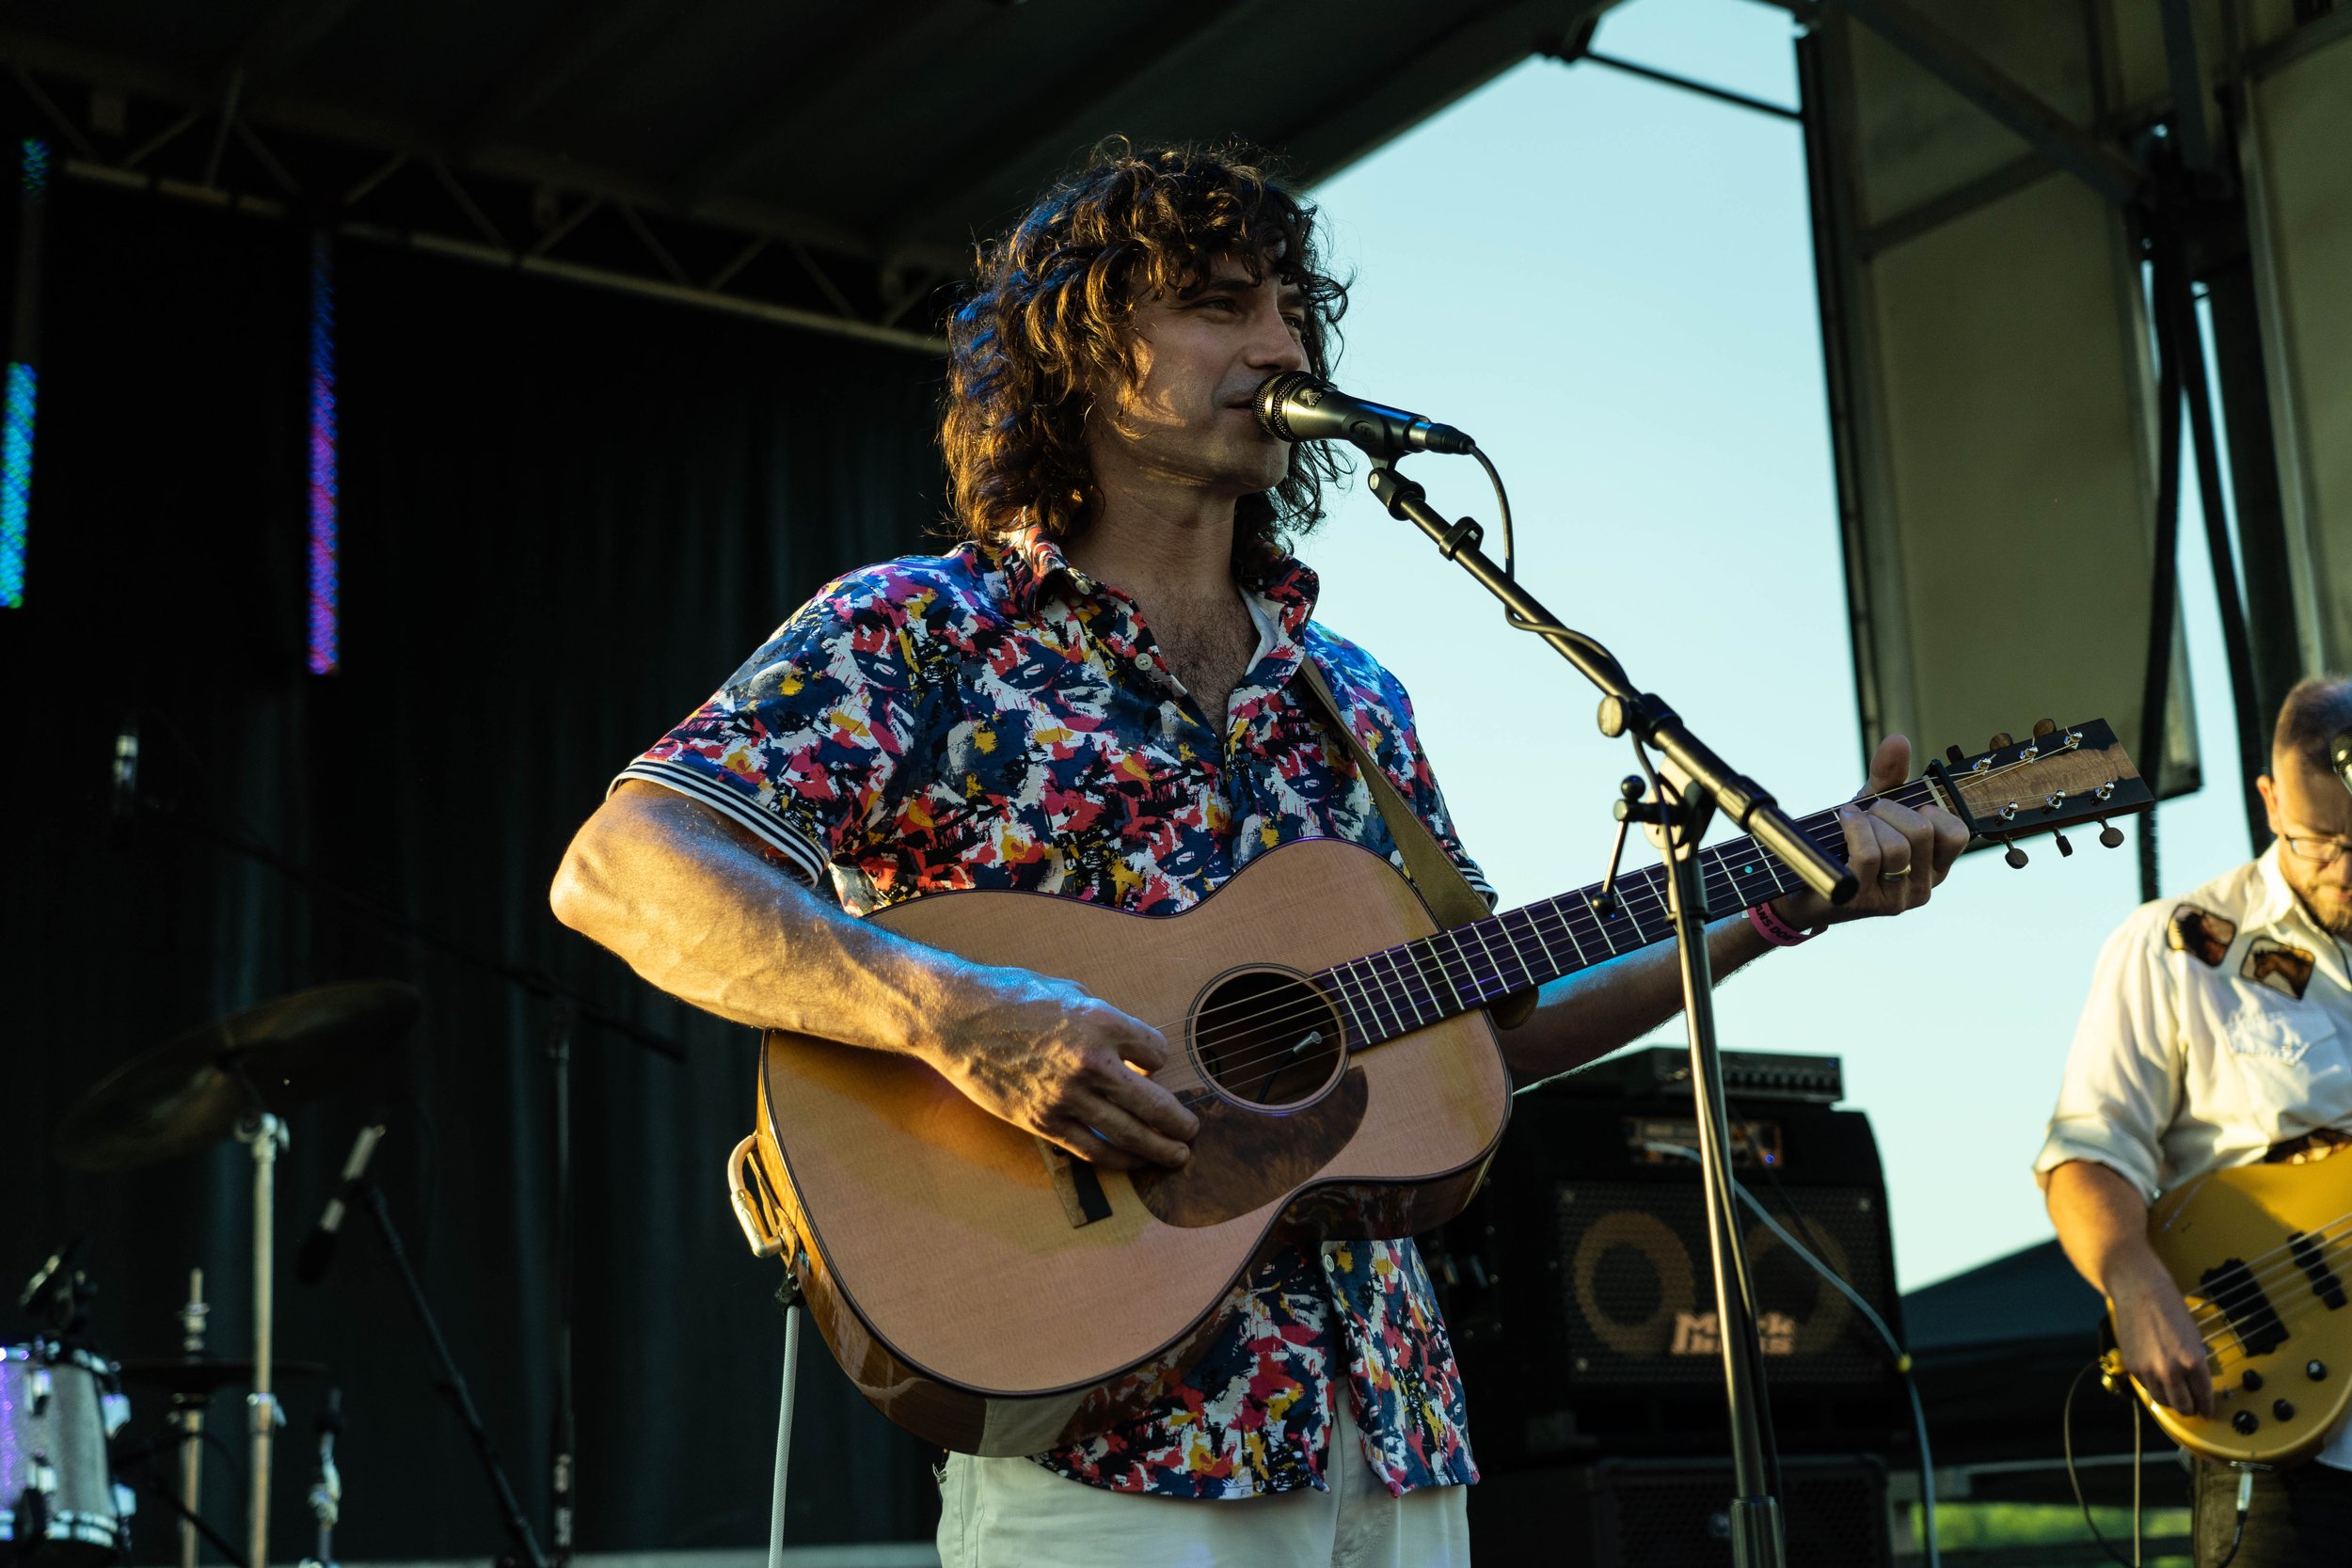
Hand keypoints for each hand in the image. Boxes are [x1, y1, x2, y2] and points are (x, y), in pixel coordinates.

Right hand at [923, 966, 1198, 1170]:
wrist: (959, 1020)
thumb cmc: (1012, 997)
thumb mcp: (1070, 992)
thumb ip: (1104, 1021)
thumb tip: (1129, 1048)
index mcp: (1102, 1022)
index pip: (1157, 1052)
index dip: (1158, 1060)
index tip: (1152, 1064)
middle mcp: (1091, 1062)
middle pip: (1155, 1104)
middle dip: (1179, 1123)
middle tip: (1191, 1131)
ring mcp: (1067, 1097)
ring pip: (1129, 1135)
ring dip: (1159, 1149)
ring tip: (1177, 1155)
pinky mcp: (1045, 1122)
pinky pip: (1093, 1150)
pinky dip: (1119, 1160)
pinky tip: (1133, 1162)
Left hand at [1773, 734, 1968, 929]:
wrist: (1804, 882)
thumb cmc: (1847, 845)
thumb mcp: (1874, 809)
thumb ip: (1889, 775)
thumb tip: (1899, 740)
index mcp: (1935, 867)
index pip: (1957, 834)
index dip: (1930, 810)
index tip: (1905, 808)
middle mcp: (1922, 888)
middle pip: (1921, 833)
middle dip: (1889, 809)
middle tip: (1870, 811)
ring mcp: (1894, 900)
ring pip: (1896, 846)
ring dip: (1868, 821)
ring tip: (1852, 820)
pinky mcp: (1863, 902)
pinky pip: (1868, 855)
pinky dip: (1854, 828)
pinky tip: (1843, 820)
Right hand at [2109, 1259, 2214, 1416]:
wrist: (2139, 1291)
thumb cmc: (2170, 1307)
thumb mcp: (2193, 1337)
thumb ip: (2194, 1363)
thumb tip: (2195, 1384)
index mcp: (2193, 1360)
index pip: (2204, 1396)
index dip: (2207, 1407)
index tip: (2207, 1411)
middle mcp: (2170, 1369)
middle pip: (2183, 1406)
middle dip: (2190, 1409)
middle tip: (2192, 1408)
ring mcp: (2148, 1369)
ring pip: (2163, 1401)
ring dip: (2170, 1401)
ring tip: (2174, 1396)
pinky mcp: (2132, 1366)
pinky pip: (2146, 1387)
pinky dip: (2154, 1387)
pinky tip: (2157, 1378)